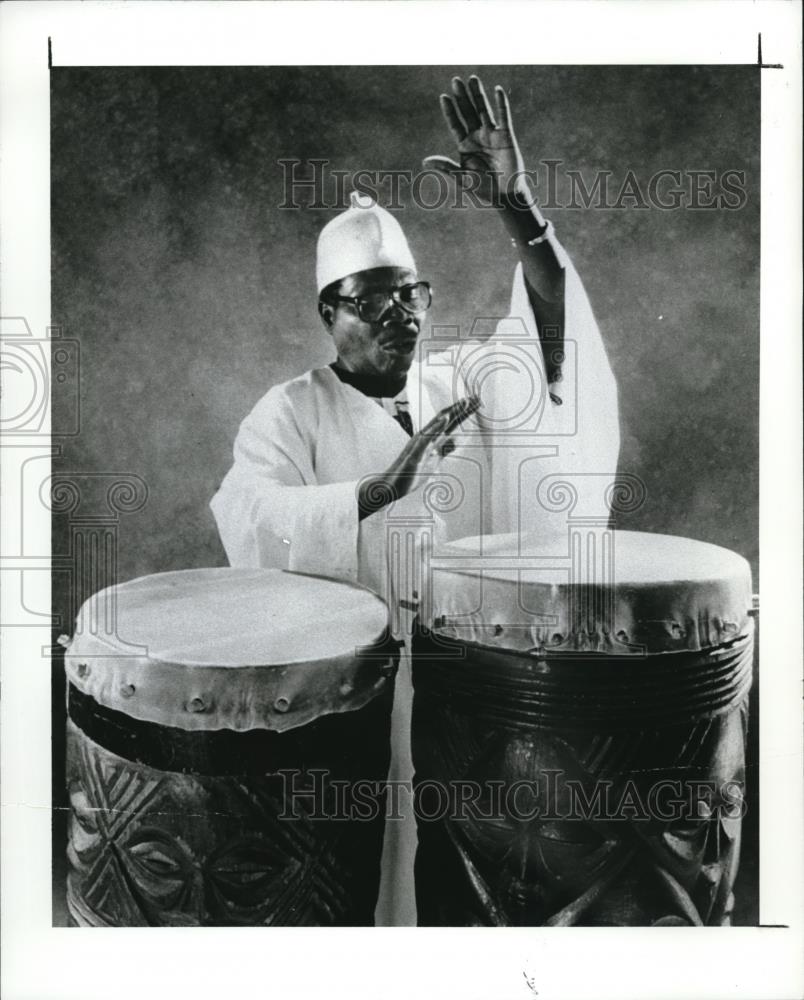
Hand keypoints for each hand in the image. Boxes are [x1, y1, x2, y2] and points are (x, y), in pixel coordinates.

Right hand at [358, 396, 480, 519]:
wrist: (390, 487)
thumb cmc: (409, 474)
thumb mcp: (433, 461)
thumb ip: (444, 450)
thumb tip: (456, 441)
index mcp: (431, 440)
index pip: (450, 423)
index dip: (463, 413)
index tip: (476, 403)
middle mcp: (425, 438)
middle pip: (446, 419)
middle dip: (461, 409)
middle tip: (475, 398)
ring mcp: (419, 445)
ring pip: (437, 425)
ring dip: (451, 413)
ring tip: (464, 402)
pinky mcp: (414, 454)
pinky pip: (426, 439)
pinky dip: (436, 428)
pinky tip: (445, 419)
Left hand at [424, 75, 528, 206]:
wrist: (504, 196)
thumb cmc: (482, 189)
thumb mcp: (461, 178)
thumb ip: (445, 167)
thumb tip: (424, 162)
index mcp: (464, 145)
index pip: (455, 124)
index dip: (450, 111)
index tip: (444, 97)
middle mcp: (477, 136)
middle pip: (468, 112)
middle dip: (461, 97)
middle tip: (455, 81)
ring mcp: (492, 134)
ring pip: (483, 109)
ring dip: (478, 94)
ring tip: (472, 78)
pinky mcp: (506, 136)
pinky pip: (503, 116)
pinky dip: (501, 103)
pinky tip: (497, 90)